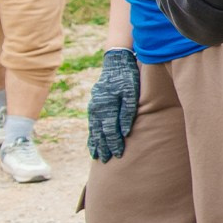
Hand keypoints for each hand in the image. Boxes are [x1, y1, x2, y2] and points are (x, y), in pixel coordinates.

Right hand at [86, 47, 139, 161]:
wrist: (116, 62)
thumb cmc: (127, 77)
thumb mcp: (131, 92)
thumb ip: (127, 112)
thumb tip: (125, 131)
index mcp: (106, 106)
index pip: (110, 130)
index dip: (114, 143)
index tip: (118, 154)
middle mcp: (97, 108)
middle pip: (100, 132)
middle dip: (104, 147)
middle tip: (107, 160)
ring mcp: (94, 107)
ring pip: (94, 129)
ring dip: (96, 143)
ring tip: (98, 156)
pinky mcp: (94, 105)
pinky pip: (92, 124)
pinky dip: (92, 135)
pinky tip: (93, 143)